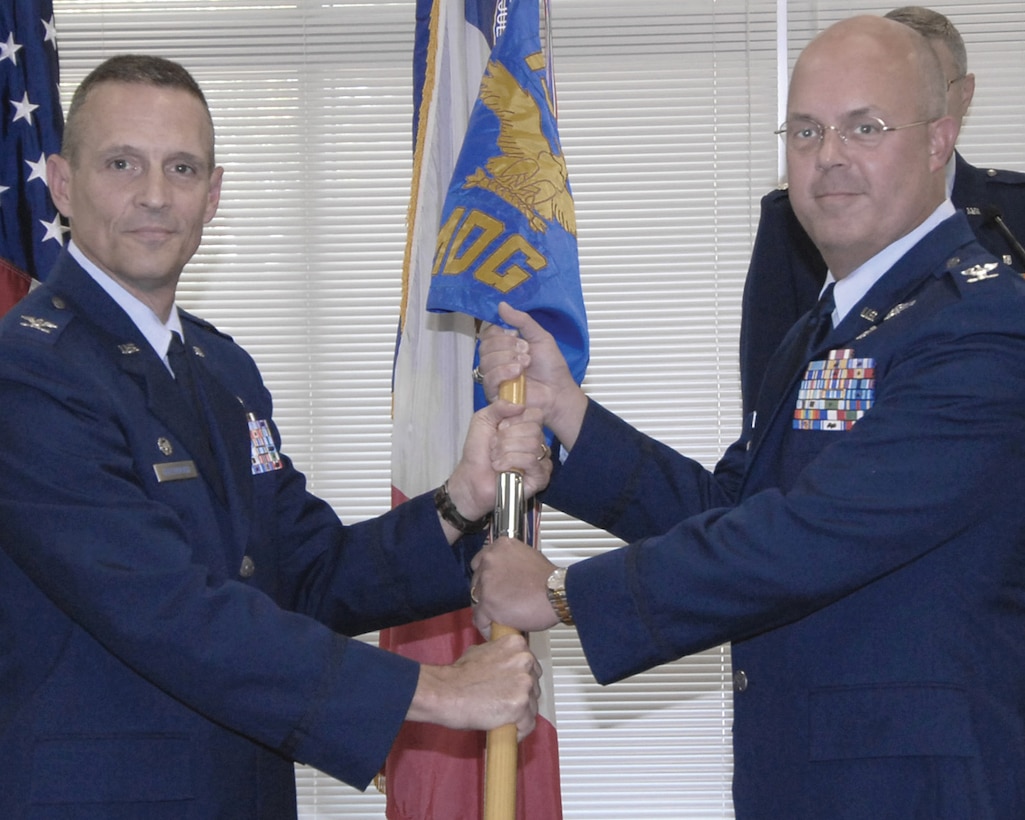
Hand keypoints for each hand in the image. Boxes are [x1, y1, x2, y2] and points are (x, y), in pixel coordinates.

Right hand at [406, 633, 540, 740]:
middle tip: (504, 705)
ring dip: (520, 715)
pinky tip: (505, 730)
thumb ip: (499, 656)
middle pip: (534, 686)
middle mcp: (524, 660)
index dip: (520, 681)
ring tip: (501, 718)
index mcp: (516, 644)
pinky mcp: (520, 705)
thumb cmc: (458, 676)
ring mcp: (524, 683)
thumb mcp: (480, 652)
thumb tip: (505, 663)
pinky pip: (528, 724)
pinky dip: (518, 731)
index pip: (531, 667)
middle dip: (522, 698)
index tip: (513, 689)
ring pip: (532, 707)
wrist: (445, 693)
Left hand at [442, 402, 551, 537]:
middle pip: (533, 429)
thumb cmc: (478, 452)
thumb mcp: (483, 420)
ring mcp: (541, 461)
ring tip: (496, 459)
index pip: (535, 414)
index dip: (514, 421)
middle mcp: (537, 443)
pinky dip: (511, 462)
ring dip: (506, 451)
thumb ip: (498, 407)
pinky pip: (532, 461)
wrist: (471, 478)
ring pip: (532, 444)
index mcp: (526, 427)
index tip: (500, 429)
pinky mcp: (541, 477)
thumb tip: (520, 405)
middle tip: (494, 448)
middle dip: (506, 438)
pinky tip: (501, 468)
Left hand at [470, 536, 559, 636]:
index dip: (485, 576)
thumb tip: (505, 574)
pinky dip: (486, 626)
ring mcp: (487, 581)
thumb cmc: (549, 580)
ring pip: (476, 600)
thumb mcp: (528, 557)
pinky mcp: (487, 603)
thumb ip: (511, 562)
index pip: (479, 562)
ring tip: (499, 617)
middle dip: (486, 593)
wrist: (557, 594)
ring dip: (486, 610)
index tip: (490, 584)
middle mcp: (490, 560)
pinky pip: (479, 619)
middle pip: (476, 581)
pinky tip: (495, 629)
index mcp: (500, 547)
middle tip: (499, 601)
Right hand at [478, 302, 587, 448]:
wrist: (558, 391)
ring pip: (486, 360)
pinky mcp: (494, 392)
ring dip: (508, 359)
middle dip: (507, 346)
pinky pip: (489, 378)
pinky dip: (503, 372)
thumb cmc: (551, 367)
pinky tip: (518, 374)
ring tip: (526, 364)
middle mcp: (496, 360)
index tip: (519, 336)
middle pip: (485, 346)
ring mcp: (494, 376)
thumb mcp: (540, 337)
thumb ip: (522, 320)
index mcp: (504, 345)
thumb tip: (501, 305)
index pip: (488, 333)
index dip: (501, 333)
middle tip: (527, 352)